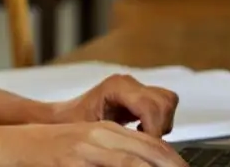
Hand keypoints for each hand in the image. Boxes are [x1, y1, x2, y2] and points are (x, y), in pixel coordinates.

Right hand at [0, 121, 185, 166]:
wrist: (8, 144)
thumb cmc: (45, 150)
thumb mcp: (82, 146)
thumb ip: (110, 153)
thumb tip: (137, 162)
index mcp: (104, 130)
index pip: (152, 144)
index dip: (173, 160)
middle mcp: (99, 136)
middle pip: (149, 153)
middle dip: (171, 166)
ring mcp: (85, 150)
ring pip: (131, 162)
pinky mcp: (71, 162)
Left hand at [52, 74, 179, 137]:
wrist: (62, 119)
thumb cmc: (71, 125)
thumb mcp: (94, 132)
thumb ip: (121, 136)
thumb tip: (142, 144)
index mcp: (116, 87)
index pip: (150, 106)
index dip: (154, 129)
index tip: (148, 146)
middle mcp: (128, 83)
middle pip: (164, 102)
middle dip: (159, 126)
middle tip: (144, 144)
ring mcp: (135, 87)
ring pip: (167, 102)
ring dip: (161, 123)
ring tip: (142, 137)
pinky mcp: (139, 95)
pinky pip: (163, 105)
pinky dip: (159, 120)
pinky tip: (141, 131)